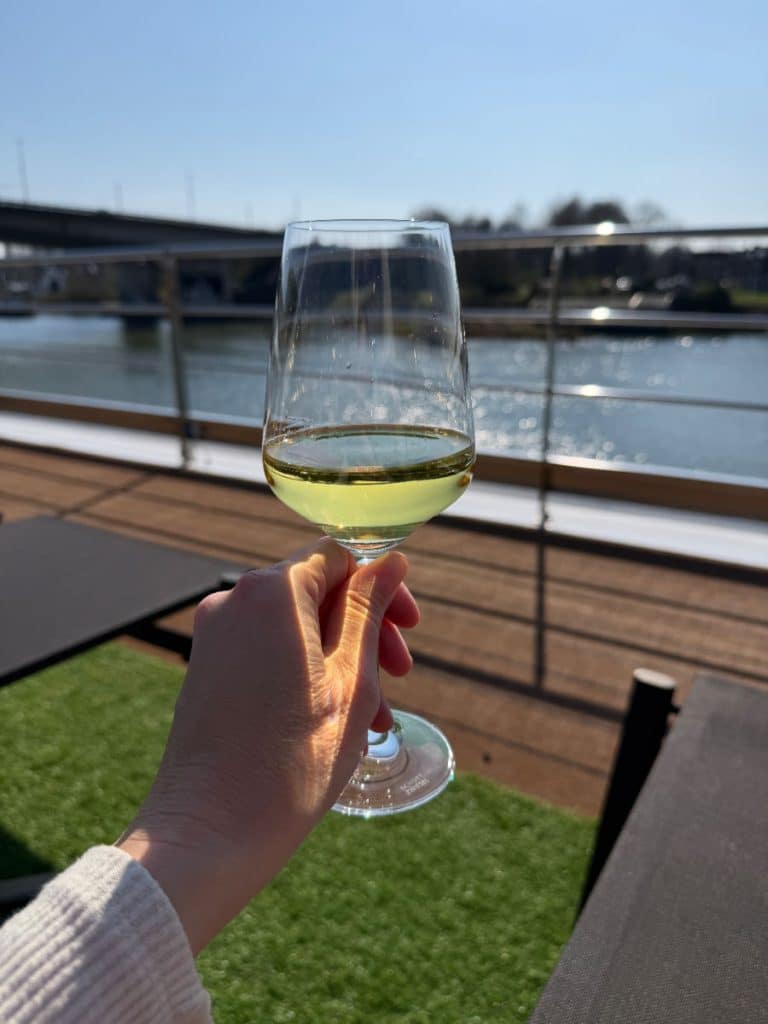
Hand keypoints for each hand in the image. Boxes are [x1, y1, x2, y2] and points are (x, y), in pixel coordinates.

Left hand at [118, 540, 417, 952]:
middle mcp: (233, 601)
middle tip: (401, 676)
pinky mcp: (207, 670)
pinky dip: (308, 674)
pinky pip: (268, 652)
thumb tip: (391, 561)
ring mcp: (214, 636)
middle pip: (317, 590)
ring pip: (297, 628)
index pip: (339, 557)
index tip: (411, 630)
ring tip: (376, 717)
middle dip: (366, 629)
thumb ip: (370, 611)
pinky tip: (336, 723)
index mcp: (272, 592)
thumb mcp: (353, 680)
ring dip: (343, 660)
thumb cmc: (292, 761)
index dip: (382, 588)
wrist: (208, 836)